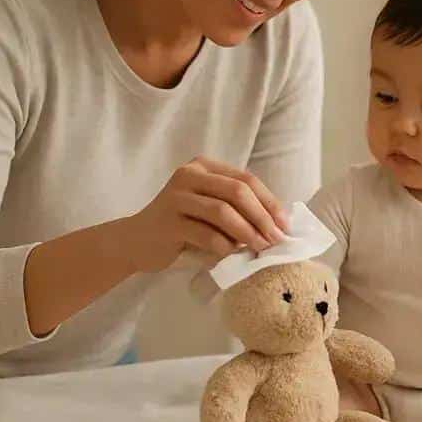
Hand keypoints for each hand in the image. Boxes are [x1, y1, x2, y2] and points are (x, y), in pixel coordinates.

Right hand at [123, 156, 290, 272]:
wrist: (136, 241)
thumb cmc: (182, 226)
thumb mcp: (209, 208)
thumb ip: (236, 207)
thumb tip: (277, 223)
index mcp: (203, 166)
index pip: (246, 179)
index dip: (269, 201)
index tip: (285, 224)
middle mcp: (188, 175)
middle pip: (237, 191)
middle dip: (262, 216)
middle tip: (276, 238)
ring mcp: (176, 197)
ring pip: (222, 211)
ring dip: (247, 232)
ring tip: (260, 247)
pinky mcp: (168, 222)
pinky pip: (206, 234)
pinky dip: (225, 246)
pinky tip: (232, 255)